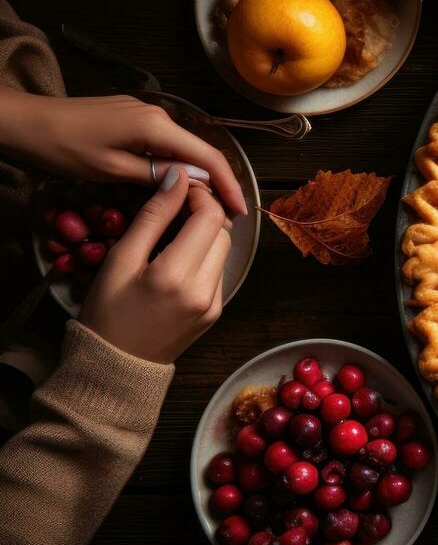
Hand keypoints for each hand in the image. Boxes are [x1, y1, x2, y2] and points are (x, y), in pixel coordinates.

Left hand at [0, 91, 245, 215]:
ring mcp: (145, 113)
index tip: (239, 213)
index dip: (227, 185)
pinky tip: (178, 185)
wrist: (24, 121)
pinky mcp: (132, 117)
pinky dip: (177, 166)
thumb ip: (156, 176)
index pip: (206, 157)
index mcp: (156, 126)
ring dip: (197, 176)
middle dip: (216, 183)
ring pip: (182, 148)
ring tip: (207, 206)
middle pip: (199, 151)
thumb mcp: (111, 170)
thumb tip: (194, 184)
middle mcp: (158, 115)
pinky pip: (165, 143)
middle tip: (226, 217)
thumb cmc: (63, 148)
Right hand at [80, 168, 231, 363]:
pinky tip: (176, 259)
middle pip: (222, 232)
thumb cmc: (107, 312)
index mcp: (176, 276)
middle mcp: (204, 291)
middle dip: (204, 213)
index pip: (210, 217)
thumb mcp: (121, 259)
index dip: (199, 195)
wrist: (115, 366)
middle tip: (174, 208)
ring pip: (223, 251)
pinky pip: (217, 272)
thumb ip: (153, 217)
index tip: (179, 189)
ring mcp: (214, 304)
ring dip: (205, 234)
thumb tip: (177, 178)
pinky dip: (203, 257)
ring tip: (172, 233)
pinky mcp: (215, 312)